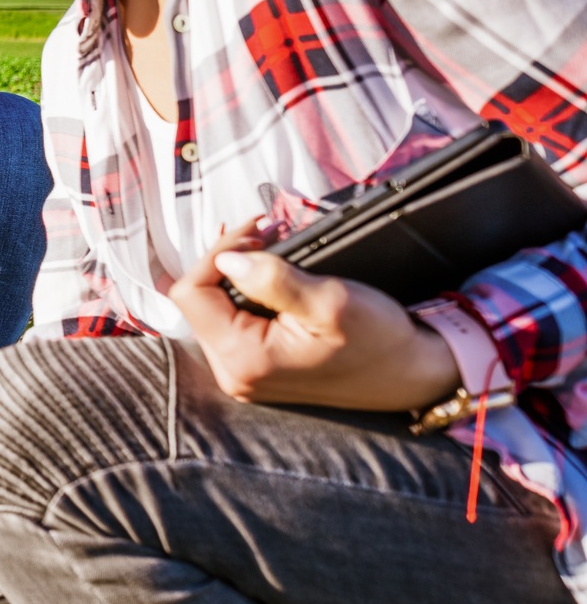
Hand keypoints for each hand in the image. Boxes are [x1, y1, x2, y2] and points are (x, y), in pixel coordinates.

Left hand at [169, 224, 458, 409]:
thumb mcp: (331, 302)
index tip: (258, 232)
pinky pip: (233, 318)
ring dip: (238, 271)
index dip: (217, 253)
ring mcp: (243, 372)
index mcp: (243, 359)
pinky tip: (271, 272)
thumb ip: (272, 280)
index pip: (191, 293)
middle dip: (228, 259)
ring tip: (271, 245)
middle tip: (266, 231)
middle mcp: (233, 372)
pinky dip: (247, 290)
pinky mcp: (256, 366)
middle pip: (199, 300)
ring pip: (214, 306)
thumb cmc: (379, 340)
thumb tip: (226, 260)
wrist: (412, 373)